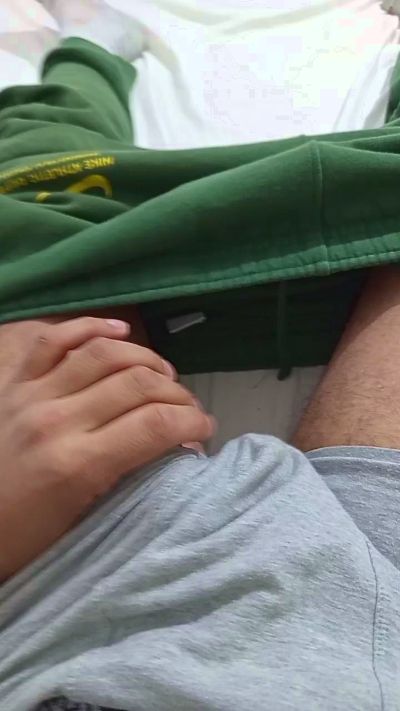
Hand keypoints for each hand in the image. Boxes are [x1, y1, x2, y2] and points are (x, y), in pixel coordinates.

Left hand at [0, 317, 213, 580]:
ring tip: (164, 375)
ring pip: (103, 354)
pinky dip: (89, 327)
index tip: (206, 430)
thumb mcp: (82, 523)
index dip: (193, 422)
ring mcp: (31, 394)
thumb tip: (176, 448)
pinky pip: (53, 340)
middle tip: (189, 409)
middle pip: (137, 384)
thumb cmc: (23, 540)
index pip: (155, 425)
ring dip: (145, 358)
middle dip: (178, 394)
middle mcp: (56, 420)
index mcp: (77, 466)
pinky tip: (119, 331)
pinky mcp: (12, 382)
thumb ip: (128, 480)